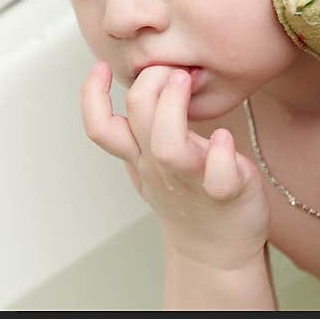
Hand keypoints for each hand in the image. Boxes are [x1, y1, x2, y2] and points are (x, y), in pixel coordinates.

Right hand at [80, 62, 270, 270]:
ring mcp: (192, 179)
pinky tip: (223, 136)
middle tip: (170, 67)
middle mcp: (160, 166)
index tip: (102, 67)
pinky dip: (219, 153)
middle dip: (148, 83)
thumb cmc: (188, 195)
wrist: (216, 251)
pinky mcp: (228, 191)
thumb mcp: (151, 161)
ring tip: (187, 81)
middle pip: (136, 121)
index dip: (92, 95)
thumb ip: (144, 124)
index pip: (101, 128)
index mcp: (140, 157)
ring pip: (168, 146)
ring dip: (174, 108)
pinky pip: (219, 176)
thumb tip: (144, 75)